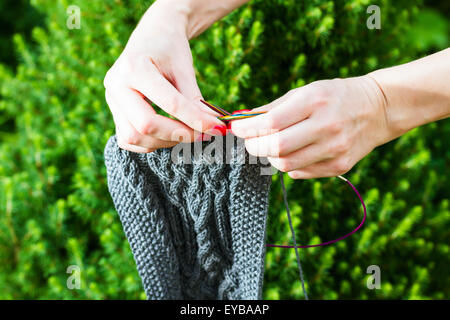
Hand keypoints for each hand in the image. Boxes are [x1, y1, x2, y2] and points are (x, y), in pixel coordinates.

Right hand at [103, 0, 224, 152]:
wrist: (152, 35)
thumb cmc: (170, 48)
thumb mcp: (184, 70)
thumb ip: (195, 101)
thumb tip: (214, 128)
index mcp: (134, 67)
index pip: (169, 104)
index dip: (196, 120)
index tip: (217, 128)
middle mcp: (115, 84)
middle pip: (145, 126)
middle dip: (178, 135)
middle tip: (203, 135)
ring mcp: (111, 99)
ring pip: (134, 138)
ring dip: (164, 142)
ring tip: (188, 134)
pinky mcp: (114, 111)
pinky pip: (128, 139)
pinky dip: (150, 143)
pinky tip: (169, 134)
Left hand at [231, 76, 389, 178]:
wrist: (378, 109)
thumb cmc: (335, 96)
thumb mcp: (306, 91)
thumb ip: (273, 108)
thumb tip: (242, 120)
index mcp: (315, 101)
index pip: (271, 122)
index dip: (248, 129)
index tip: (237, 129)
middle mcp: (326, 126)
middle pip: (276, 147)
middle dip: (254, 146)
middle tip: (250, 141)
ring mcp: (335, 149)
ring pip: (286, 164)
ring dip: (270, 157)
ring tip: (271, 146)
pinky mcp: (340, 165)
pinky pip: (300, 173)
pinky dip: (289, 165)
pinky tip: (293, 153)